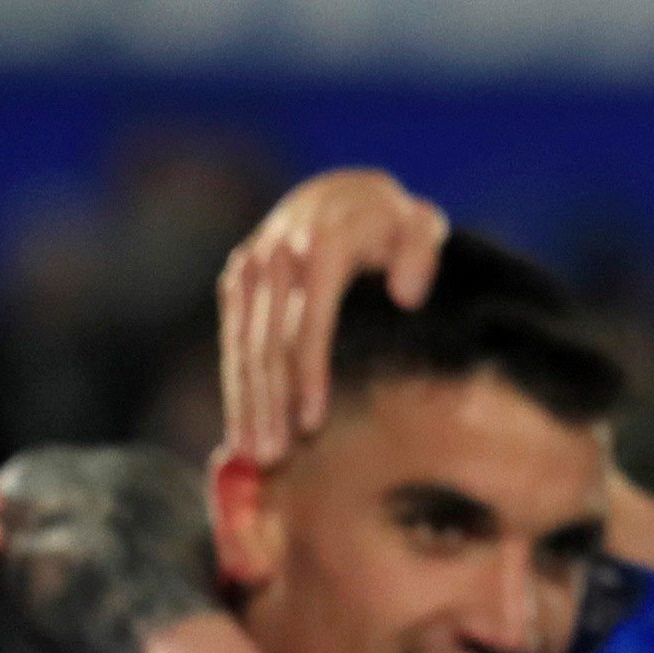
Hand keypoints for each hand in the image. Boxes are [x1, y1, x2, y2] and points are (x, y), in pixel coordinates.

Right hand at [219, 169, 448, 468]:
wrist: (342, 194)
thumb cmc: (391, 223)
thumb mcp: (417, 224)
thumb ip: (420, 251)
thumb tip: (407, 293)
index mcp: (321, 245)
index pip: (309, 322)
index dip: (308, 376)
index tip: (312, 424)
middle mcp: (277, 256)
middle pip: (269, 343)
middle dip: (269, 404)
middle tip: (273, 458)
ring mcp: (251, 268)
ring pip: (243, 346)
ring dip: (245, 402)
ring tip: (252, 455)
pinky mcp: (237, 281)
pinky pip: (233, 340)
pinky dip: (236, 383)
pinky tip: (240, 424)